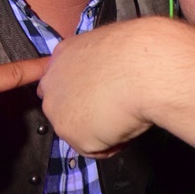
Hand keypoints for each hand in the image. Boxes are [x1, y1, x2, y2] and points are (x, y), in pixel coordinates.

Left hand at [38, 21, 168, 155]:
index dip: (81, 92)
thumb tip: (109, 69)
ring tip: (125, 115)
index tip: (100, 94)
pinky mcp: (72, 135)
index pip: (61, 81)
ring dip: (100, 130)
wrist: (142, 70)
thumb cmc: (136, 53)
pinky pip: (95, 149)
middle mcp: (52, 84)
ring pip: (79, 131)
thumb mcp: (111, 44)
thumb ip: (99, 60)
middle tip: (114, 108)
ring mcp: (58, 111)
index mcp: (63, 56)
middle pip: (64, 109)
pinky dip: (113, 144)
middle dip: (86, 113)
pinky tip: (126, 127)